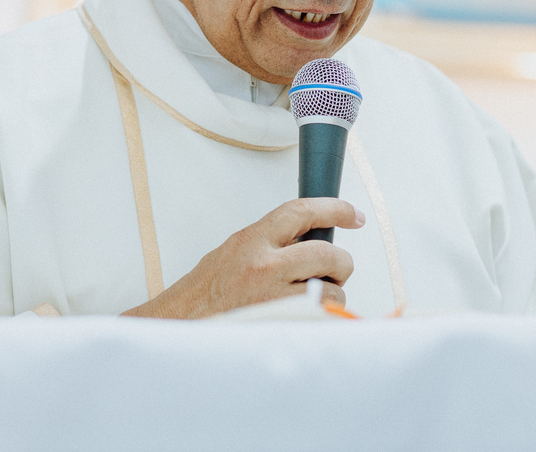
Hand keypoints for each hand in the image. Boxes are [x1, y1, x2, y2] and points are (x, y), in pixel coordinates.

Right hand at [120, 198, 363, 319]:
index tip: (353, 215)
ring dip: (330, 295)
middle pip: (328, 253)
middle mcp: (264, 265)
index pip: (301, 212)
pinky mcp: (281, 324)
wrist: (181, 326)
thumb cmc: (205, 294)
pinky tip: (305, 318)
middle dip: (340, 264)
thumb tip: (311, 241)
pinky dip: (322, 318)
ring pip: (331, 290)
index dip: (334, 208)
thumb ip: (271, 243)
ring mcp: (273, 297)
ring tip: (308, 300)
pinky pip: (322, 318)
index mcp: (251, 240)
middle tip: (333, 272)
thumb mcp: (234, 252)